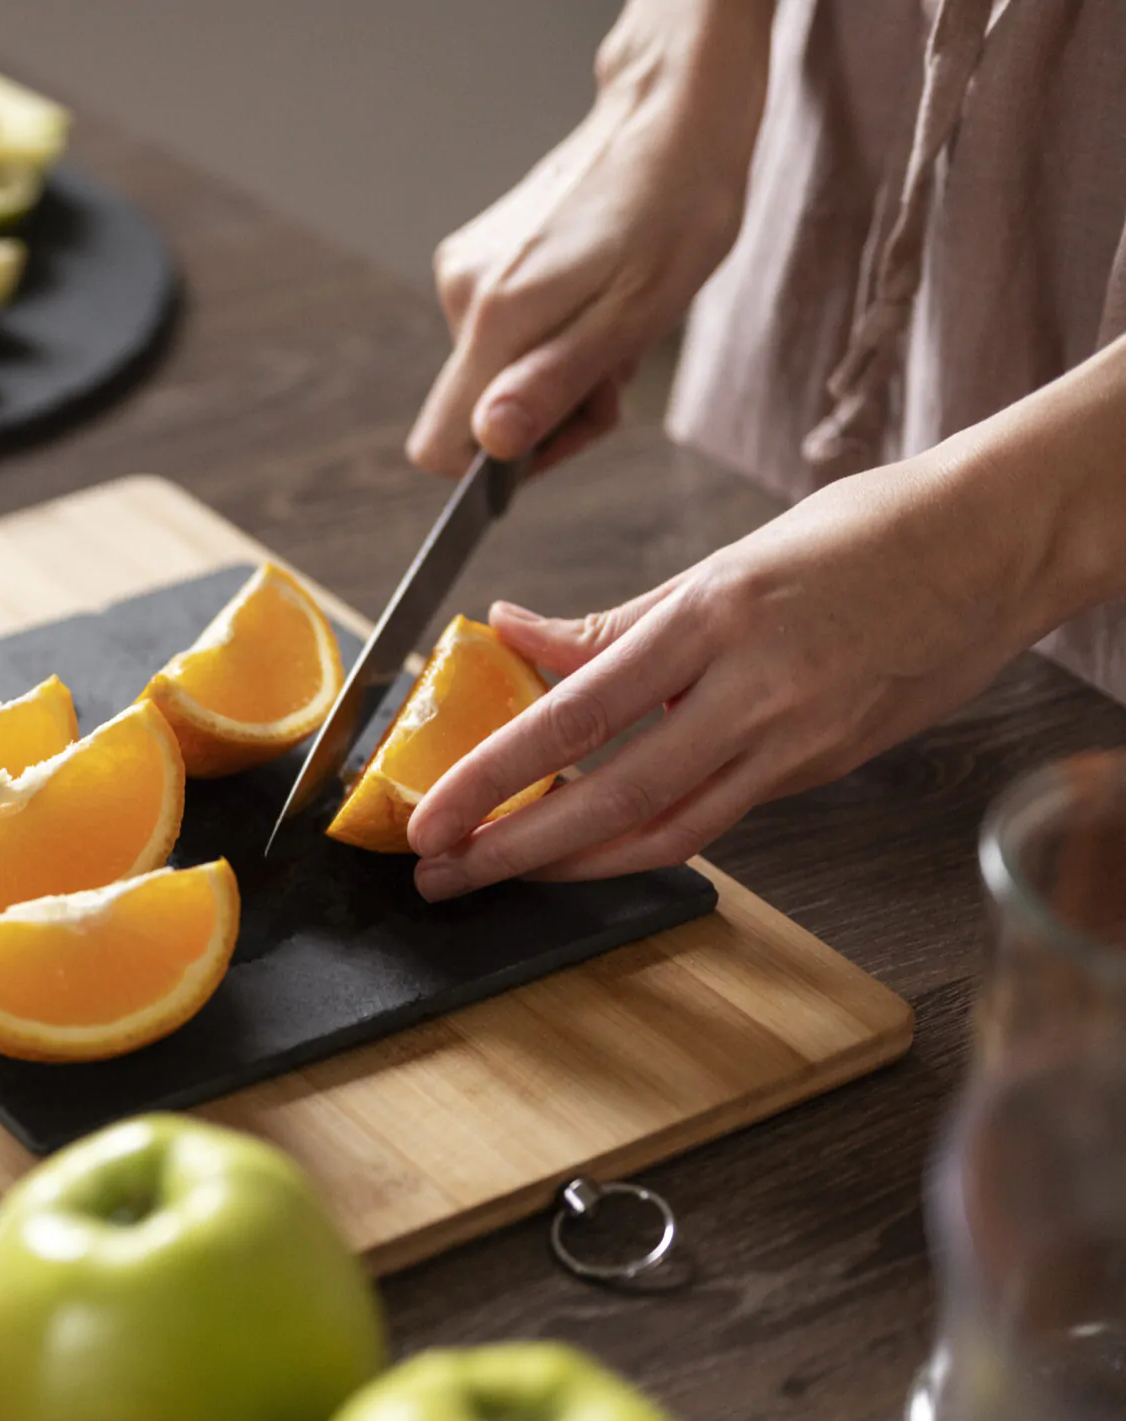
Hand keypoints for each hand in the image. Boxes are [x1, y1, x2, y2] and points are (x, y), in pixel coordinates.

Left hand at [403, 449, 1063, 897]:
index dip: (496, 772)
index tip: (432, 809)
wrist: (1001, 543)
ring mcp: (796, 741)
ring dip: (571, 864)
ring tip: (496, 874)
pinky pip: (717, 818)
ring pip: (666, 829)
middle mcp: (755, 690)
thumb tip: (508, 633)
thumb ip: (614, 620)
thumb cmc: (864, 533)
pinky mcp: (823, 768)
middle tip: (440, 873)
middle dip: (514, 848)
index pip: (579, 714)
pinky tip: (587, 848)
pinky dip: (643, 839)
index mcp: (715, 618)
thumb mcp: (726, 560)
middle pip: (613, 798)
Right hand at [406, 0, 772, 477]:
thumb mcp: (636, 314)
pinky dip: (550, 334)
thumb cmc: (676, 210)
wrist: (671, 116)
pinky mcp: (480, 256)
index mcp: (497, 316)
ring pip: (494, 370)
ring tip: (617, 322)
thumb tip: (491, 444)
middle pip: (478, 410)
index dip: (500, 466)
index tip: (563, 434)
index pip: (441, 445)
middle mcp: (463, 293)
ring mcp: (466, 270)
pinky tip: (596, 296)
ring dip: (559, 369)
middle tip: (617, 369)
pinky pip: (501, 332)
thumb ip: (556, 384)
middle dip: (550, 410)